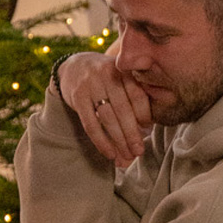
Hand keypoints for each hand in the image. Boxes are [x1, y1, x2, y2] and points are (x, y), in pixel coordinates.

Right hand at [55, 52, 152, 166]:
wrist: (75, 66)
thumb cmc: (107, 79)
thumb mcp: (122, 78)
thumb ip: (135, 99)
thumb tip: (147, 132)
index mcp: (123, 70)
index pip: (137, 95)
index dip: (144, 115)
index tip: (148, 131)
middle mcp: (107, 74)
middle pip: (123, 109)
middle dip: (133, 134)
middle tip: (139, 152)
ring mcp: (90, 84)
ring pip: (108, 118)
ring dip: (119, 141)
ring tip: (127, 156)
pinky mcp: (77, 96)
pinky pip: (90, 123)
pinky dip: (101, 141)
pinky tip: (109, 153)